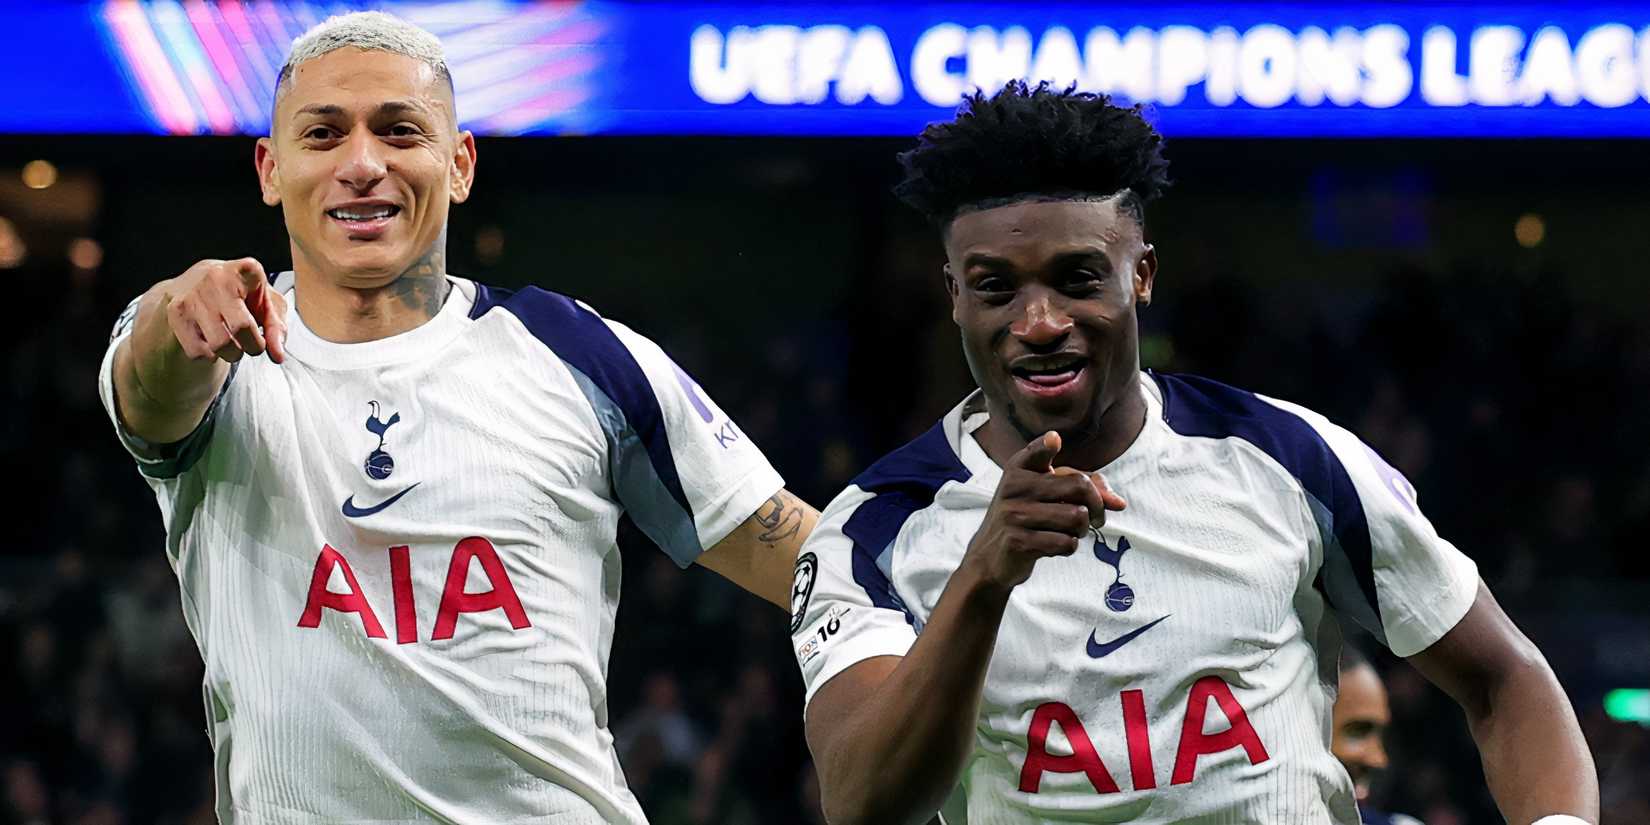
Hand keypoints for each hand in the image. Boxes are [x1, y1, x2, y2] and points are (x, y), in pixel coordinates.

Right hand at [163, 258, 287, 363]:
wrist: (199, 281)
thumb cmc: (242, 294)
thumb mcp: (268, 304)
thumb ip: (277, 328)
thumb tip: (277, 356)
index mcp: (246, 270)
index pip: (262, 316)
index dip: (265, 337)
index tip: (263, 335)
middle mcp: (216, 277)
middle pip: (239, 330)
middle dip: (252, 347)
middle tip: (252, 344)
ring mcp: (192, 294)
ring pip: (218, 345)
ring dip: (232, 354)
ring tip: (234, 343)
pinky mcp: (175, 312)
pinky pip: (197, 351)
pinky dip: (210, 355)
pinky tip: (212, 341)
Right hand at [962, 432, 1126, 591]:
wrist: (990, 557)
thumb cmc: (1026, 519)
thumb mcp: (1045, 495)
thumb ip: (1083, 487)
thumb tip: (1119, 503)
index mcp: (1018, 469)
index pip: (1036, 452)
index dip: (1046, 445)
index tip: (1054, 440)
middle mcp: (1014, 488)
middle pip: (1079, 486)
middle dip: (1097, 505)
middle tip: (1094, 517)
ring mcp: (1014, 515)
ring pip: (1076, 517)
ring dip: (1082, 530)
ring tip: (1071, 532)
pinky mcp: (1017, 542)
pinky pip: (1065, 542)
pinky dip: (1069, 546)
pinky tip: (1055, 545)